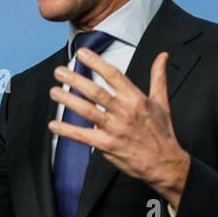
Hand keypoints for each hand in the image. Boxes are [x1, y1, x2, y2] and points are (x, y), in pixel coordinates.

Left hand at [48, 49, 190, 209]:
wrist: (164, 163)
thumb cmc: (161, 132)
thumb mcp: (162, 102)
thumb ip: (158, 77)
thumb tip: (162, 56)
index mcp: (136, 99)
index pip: (113, 75)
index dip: (96, 62)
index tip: (82, 53)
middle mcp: (124, 112)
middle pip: (96, 92)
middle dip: (75, 80)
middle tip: (59, 71)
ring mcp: (115, 129)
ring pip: (87, 111)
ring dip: (68, 100)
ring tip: (54, 91)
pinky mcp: (107, 145)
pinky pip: (83, 136)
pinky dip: (67, 130)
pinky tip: (54, 125)